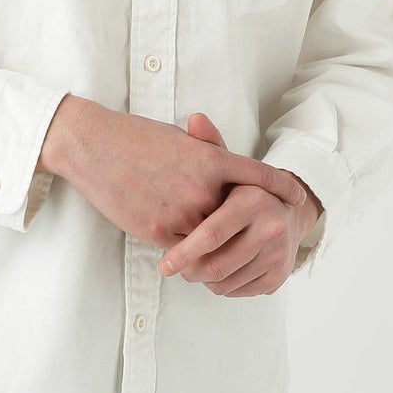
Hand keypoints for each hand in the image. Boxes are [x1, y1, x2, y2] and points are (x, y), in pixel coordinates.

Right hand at [45, 95, 305, 253]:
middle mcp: (202, 188)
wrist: (93, 145)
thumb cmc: (134, 136)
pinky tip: (189, 256)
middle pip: (237, 216)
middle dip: (243, 224)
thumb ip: (205, 153)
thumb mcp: (177, 137)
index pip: (259, 176)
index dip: (282, 188)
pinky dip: (190, 254)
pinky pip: (185, 252)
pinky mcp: (158, 231)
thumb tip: (224, 164)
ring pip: (212, 240)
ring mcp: (181, 212)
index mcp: (209, 158)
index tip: (298, 197)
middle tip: (257, 232)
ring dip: (216, 247)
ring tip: (222, 252)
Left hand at [156, 113, 319, 296]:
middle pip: (216, 265)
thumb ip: (208, 145)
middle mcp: (271, 230)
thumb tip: (195, 118)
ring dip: (201, 279)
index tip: (163, 263)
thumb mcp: (224, 165)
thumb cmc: (240, 188)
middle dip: (189, 270)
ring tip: (189, 266)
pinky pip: (236, 292)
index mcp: (254, 202)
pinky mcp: (277, 279)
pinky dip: (219, 286)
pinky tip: (211, 272)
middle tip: (172, 267)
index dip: (183, 252)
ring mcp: (277, 256)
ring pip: (224, 282)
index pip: (211, 235)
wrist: (286, 213)